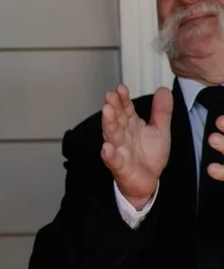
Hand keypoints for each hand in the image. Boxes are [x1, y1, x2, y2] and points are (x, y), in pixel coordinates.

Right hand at [102, 84, 171, 207]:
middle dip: (113, 107)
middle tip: (110, 95)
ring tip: (107, 112)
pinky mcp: (120, 166)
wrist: (147, 180)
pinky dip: (108, 154)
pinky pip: (113, 160)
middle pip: (116, 119)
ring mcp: (119, 149)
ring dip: (108, 124)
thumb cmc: (149, 155)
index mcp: (131, 125)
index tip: (121, 88)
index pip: (125, 108)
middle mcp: (122, 135)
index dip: (123, 98)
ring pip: (112, 135)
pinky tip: (106, 147)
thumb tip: (163, 90)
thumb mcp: (160, 130)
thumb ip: (161, 111)